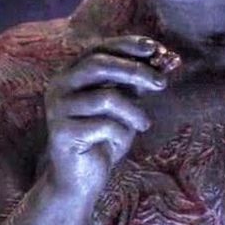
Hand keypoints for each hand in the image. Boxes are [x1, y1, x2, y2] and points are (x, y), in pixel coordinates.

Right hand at [44, 35, 165, 196]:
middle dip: (135, 70)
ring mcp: (58, 109)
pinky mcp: (62, 133)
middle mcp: (59, 86)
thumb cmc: (104, 138)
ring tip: (145, 124)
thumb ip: (138, 82)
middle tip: (162, 83)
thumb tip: (167, 59)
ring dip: (134, 111)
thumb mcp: (125, 105)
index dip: (128, 45)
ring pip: (105, 97)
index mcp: (72, 74)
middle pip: (98, 64)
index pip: (99, 48)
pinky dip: (120, 133)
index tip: (156, 48)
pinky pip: (103, 125)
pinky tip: (119, 142)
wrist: (80, 179)